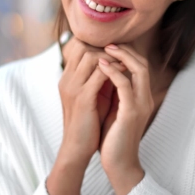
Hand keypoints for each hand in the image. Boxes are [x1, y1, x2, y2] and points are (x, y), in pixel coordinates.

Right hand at [49, 38, 121, 194]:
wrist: (77, 149)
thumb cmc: (87, 124)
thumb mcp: (92, 98)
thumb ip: (99, 80)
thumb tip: (116, 64)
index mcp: (67, 77)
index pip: (79, 47)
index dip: (99, 45)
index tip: (119, 49)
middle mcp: (67, 78)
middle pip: (84, 46)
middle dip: (107, 47)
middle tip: (125, 51)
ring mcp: (73, 87)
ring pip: (92, 56)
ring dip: (113, 57)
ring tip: (127, 61)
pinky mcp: (82, 98)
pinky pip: (100, 74)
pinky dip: (115, 71)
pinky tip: (127, 75)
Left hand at [97, 43, 152, 194]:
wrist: (118, 164)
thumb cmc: (112, 138)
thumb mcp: (113, 110)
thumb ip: (112, 93)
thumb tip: (101, 75)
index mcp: (141, 98)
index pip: (140, 67)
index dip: (126, 54)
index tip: (108, 46)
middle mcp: (145, 98)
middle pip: (143, 64)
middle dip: (125, 50)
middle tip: (107, 43)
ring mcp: (141, 105)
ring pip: (139, 70)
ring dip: (121, 56)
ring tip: (104, 50)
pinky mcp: (132, 113)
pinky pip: (125, 85)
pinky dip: (114, 72)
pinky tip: (101, 66)